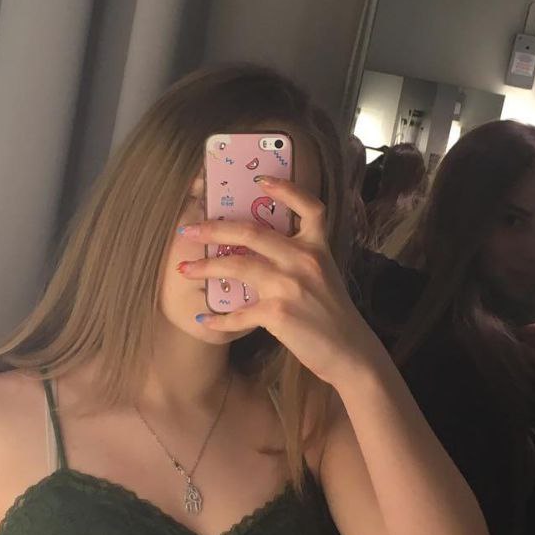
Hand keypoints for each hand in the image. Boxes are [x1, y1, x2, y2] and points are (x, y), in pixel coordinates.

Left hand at [175, 178, 383, 389]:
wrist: (350, 352)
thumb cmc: (334, 317)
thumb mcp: (325, 276)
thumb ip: (300, 260)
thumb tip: (261, 252)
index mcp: (317, 248)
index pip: (308, 207)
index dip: (285, 189)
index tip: (260, 181)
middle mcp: (303, 260)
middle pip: (251, 231)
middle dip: (213, 228)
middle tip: (188, 230)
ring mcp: (289, 285)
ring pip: (237, 265)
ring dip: (205, 267)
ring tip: (184, 269)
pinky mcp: (278, 313)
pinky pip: (239, 313)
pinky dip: (219, 318)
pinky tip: (205, 320)